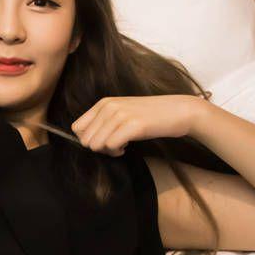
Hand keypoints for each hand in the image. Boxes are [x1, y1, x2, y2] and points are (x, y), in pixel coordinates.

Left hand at [70, 94, 201, 156]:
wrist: (178, 111)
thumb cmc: (150, 116)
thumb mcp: (122, 112)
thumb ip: (103, 121)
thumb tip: (86, 141)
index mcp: (103, 103)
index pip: (76, 128)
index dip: (88, 139)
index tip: (104, 140)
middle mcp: (108, 106)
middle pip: (84, 140)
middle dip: (98, 148)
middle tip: (115, 146)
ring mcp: (120, 115)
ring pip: (95, 145)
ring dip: (107, 151)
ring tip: (122, 146)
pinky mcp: (132, 125)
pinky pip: (110, 146)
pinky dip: (118, 151)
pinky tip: (128, 147)